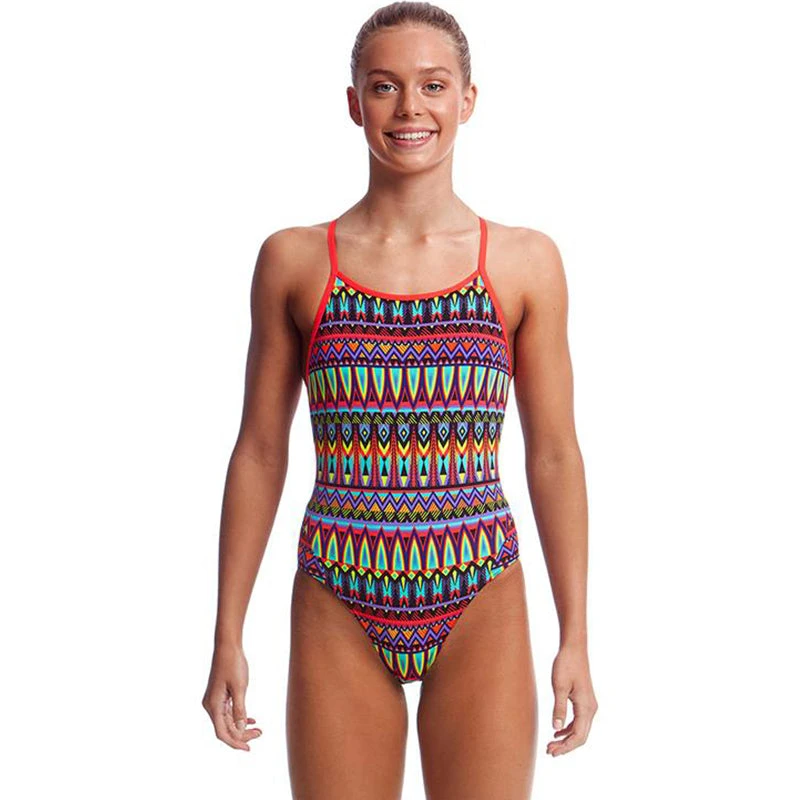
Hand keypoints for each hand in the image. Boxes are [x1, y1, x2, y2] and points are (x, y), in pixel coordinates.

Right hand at [202, 642, 262, 750]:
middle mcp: (211, 705)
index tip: (248, 748)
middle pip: (225, 728)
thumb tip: (240, 729)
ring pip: (228, 721)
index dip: (235, 742)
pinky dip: (239, 717)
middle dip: (242, 734)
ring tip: (259, 730)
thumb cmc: (233, 664)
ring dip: (242, 727)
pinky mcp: (220, 695)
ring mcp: (214, 701)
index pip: (222, 733)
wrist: (227, 646)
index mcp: (213, 705)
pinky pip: (228, 712)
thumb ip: (240, 709)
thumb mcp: (240, 687)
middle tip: (260, 734)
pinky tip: (251, 720)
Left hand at [547, 642, 597, 756]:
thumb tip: (555, 728)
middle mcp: (591, 709)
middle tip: (549, 751)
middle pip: (581, 736)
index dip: (566, 747)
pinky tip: (557, 731)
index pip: (578, 736)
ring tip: (551, 744)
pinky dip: (568, 729)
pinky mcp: (584, 701)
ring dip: (566, 739)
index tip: (551, 751)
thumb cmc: (566, 664)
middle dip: (566, 746)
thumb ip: (558, 708)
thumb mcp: (559, 686)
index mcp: (586, 707)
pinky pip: (578, 721)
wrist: (574, 648)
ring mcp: (589, 705)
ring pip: (580, 729)